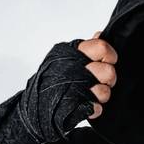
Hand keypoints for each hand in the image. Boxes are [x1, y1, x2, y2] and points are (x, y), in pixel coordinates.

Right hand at [0, 31, 118, 143]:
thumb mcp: (65, 57)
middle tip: (100, 82)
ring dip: (101, 95)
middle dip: (109, 79)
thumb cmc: (51, 80)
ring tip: (91, 94)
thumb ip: (86, 48)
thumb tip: (100, 34)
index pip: (102, 47)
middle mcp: (73, 69)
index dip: (110, 56)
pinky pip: (96, 108)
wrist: (33, 107)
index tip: (107, 62)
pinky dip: (93, 109)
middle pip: (108, 71)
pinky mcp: (74, 108)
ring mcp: (73, 90)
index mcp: (72, 53)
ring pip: (105, 91)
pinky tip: (86, 105)